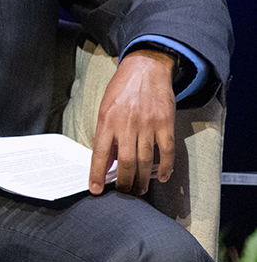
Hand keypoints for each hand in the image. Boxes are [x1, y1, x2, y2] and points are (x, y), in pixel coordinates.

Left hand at [89, 48, 176, 194]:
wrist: (146, 68)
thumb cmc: (121, 90)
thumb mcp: (105, 108)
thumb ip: (105, 134)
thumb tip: (107, 161)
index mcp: (107, 121)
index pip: (99, 154)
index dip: (96, 174)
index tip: (95, 190)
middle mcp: (126, 124)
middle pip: (125, 162)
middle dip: (124, 182)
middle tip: (124, 193)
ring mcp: (148, 124)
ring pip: (145, 160)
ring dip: (142, 179)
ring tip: (140, 190)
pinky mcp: (165, 123)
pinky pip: (167, 151)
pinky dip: (165, 167)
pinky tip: (161, 177)